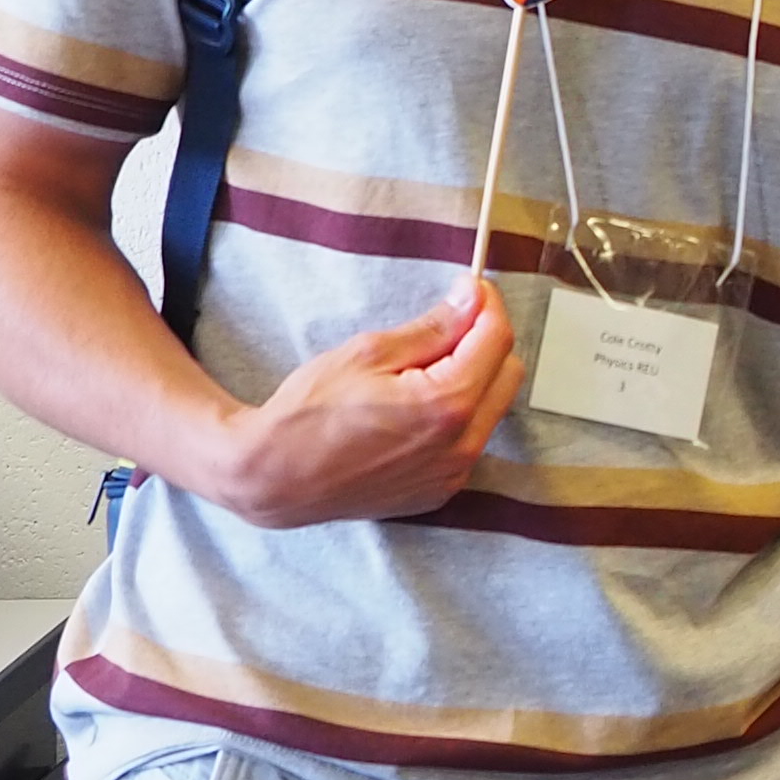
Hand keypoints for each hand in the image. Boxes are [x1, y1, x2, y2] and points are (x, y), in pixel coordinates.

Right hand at [208, 277, 522, 525]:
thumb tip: (474, 299)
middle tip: (446, 325)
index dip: (487, 305)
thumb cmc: (309, 412)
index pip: (496, 340)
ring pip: (491, 409)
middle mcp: (462, 446)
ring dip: (473, 380)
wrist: (273, 478)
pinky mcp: (439, 491)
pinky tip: (416, 407)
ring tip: (423, 369)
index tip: (471, 287)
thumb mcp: (368, 352)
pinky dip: (458, 417)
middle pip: (506, 373)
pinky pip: (470, 441)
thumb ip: (434, 327)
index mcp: (447, 405)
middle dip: (484, 342)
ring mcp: (453, 474)